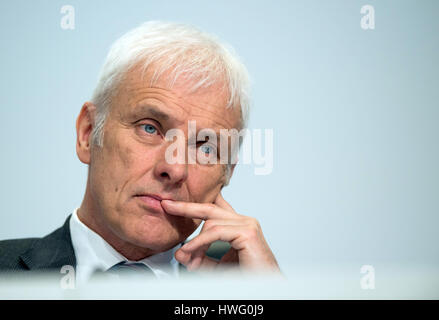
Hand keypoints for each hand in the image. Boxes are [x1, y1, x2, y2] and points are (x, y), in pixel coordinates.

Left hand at [161, 193, 280, 273]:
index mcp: (239, 226)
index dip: (197, 203)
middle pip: (211, 208)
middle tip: (168, 205)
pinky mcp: (247, 233)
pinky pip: (216, 232)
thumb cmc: (248, 277)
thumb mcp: (216, 267)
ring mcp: (248, 225)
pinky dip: (199, 242)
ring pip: (211, 223)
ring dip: (194, 241)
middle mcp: (245, 221)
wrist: (266, 287)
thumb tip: (179, 253)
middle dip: (187, 206)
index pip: (216, 208)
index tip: (177, 204)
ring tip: (186, 256)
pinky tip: (190, 250)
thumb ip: (199, 258)